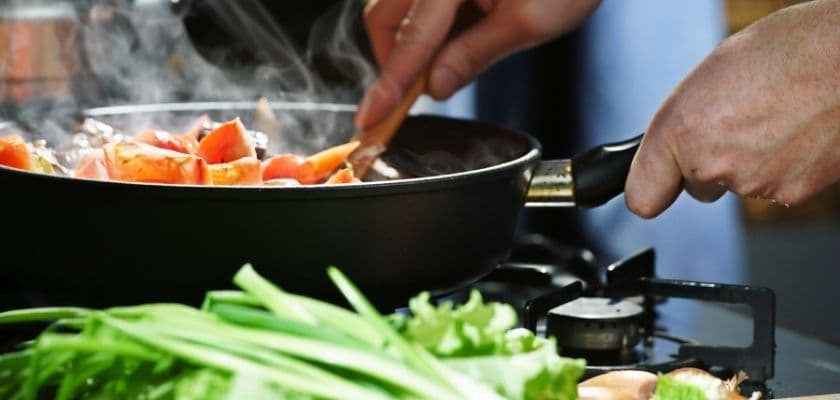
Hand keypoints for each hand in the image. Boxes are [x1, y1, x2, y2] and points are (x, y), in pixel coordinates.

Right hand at [355, 0, 600, 128]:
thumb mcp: (529, 22)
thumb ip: (475, 55)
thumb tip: (437, 87)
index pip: (409, 42)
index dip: (388, 86)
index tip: (369, 119)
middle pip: (384, 18)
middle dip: (395, 60)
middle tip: (416, 93)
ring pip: (399, 9)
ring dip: (415, 42)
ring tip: (454, 58)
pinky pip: (421, 1)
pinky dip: (432, 26)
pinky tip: (464, 34)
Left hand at [625, 0, 839, 217]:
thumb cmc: (792, 49)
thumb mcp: (713, 73)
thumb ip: (685, 120)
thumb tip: (674, 147)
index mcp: (682, 128)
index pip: (641, 197)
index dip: (652, 188)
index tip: (656, 183)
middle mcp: (712, 163)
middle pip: (696, 185)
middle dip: (709, 162)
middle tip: (739, 121)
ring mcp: (754, 182)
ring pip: (737, 184)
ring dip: (750, 160)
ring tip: (775, 116)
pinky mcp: (792, 193)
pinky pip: (774, 186)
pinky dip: (783, 166)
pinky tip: (796, 131)